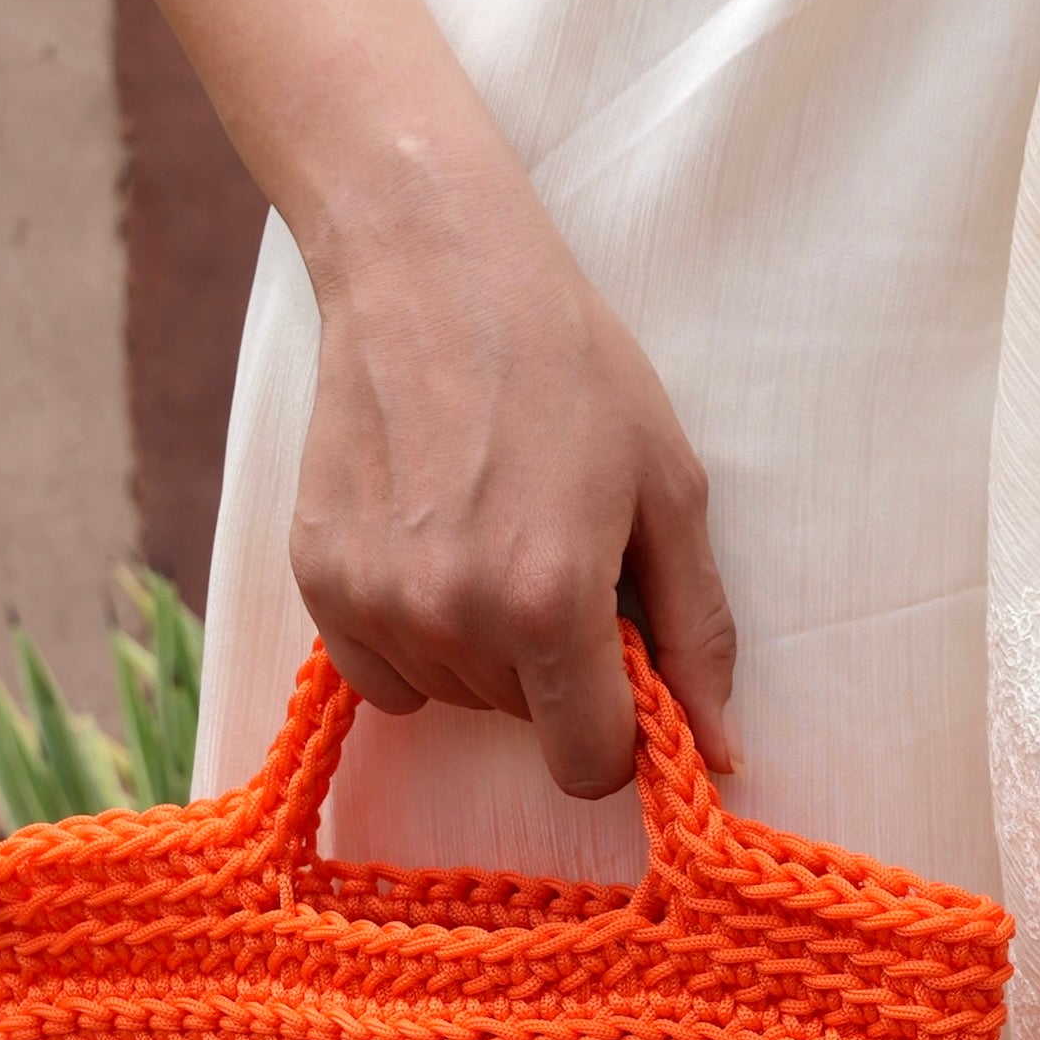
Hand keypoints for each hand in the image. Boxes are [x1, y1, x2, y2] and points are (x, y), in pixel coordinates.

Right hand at [285, 176, 738, 796]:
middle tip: (559, 554)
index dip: (618, 733)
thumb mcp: (670, 489)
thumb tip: (721, 751)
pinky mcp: (318, 580)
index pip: (587, 763)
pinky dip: (415, 635)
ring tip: (495, 533)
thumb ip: (699, 631)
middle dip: (556, 669)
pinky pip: (382, 673)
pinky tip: (435, 544)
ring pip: (453, 696)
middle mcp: (453, 620)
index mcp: (551, 604)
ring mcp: (374, 603)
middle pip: (523, 723)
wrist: (435, 276)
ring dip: (485, 650)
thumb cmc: (572, 370)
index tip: (622, 673)